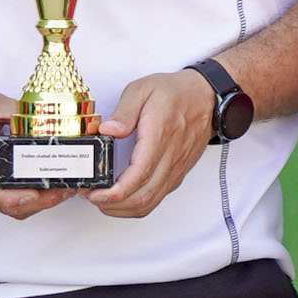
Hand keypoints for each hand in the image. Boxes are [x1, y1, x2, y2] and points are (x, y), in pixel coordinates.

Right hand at [0, 83, 71, 220]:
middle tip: (66, 190)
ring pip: (3, 203)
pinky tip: (40, 183)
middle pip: (4, 204)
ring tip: (60, 189)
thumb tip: (51, 120)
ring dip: (32, 202)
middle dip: (38, 203)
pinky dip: (21, 195)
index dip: (14, 199)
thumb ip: (20, 113)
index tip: (37, 194)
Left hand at [84, 66, 214, 217]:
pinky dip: (135, 205)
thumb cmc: (176, 93)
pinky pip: (156, 198)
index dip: (114, 192)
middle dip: (112, 205)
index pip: (138, 175)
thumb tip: (107, 130)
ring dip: (122, 209)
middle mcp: (169, 158)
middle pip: (142, 197)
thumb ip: (124, 110)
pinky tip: (120, 198)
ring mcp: (175, 169)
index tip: (94, 193)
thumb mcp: (143, 89)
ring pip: (149, 203)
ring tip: (102, 200)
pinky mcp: (176, 174)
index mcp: (159, 136)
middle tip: (90, 196)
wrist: (207, 97)